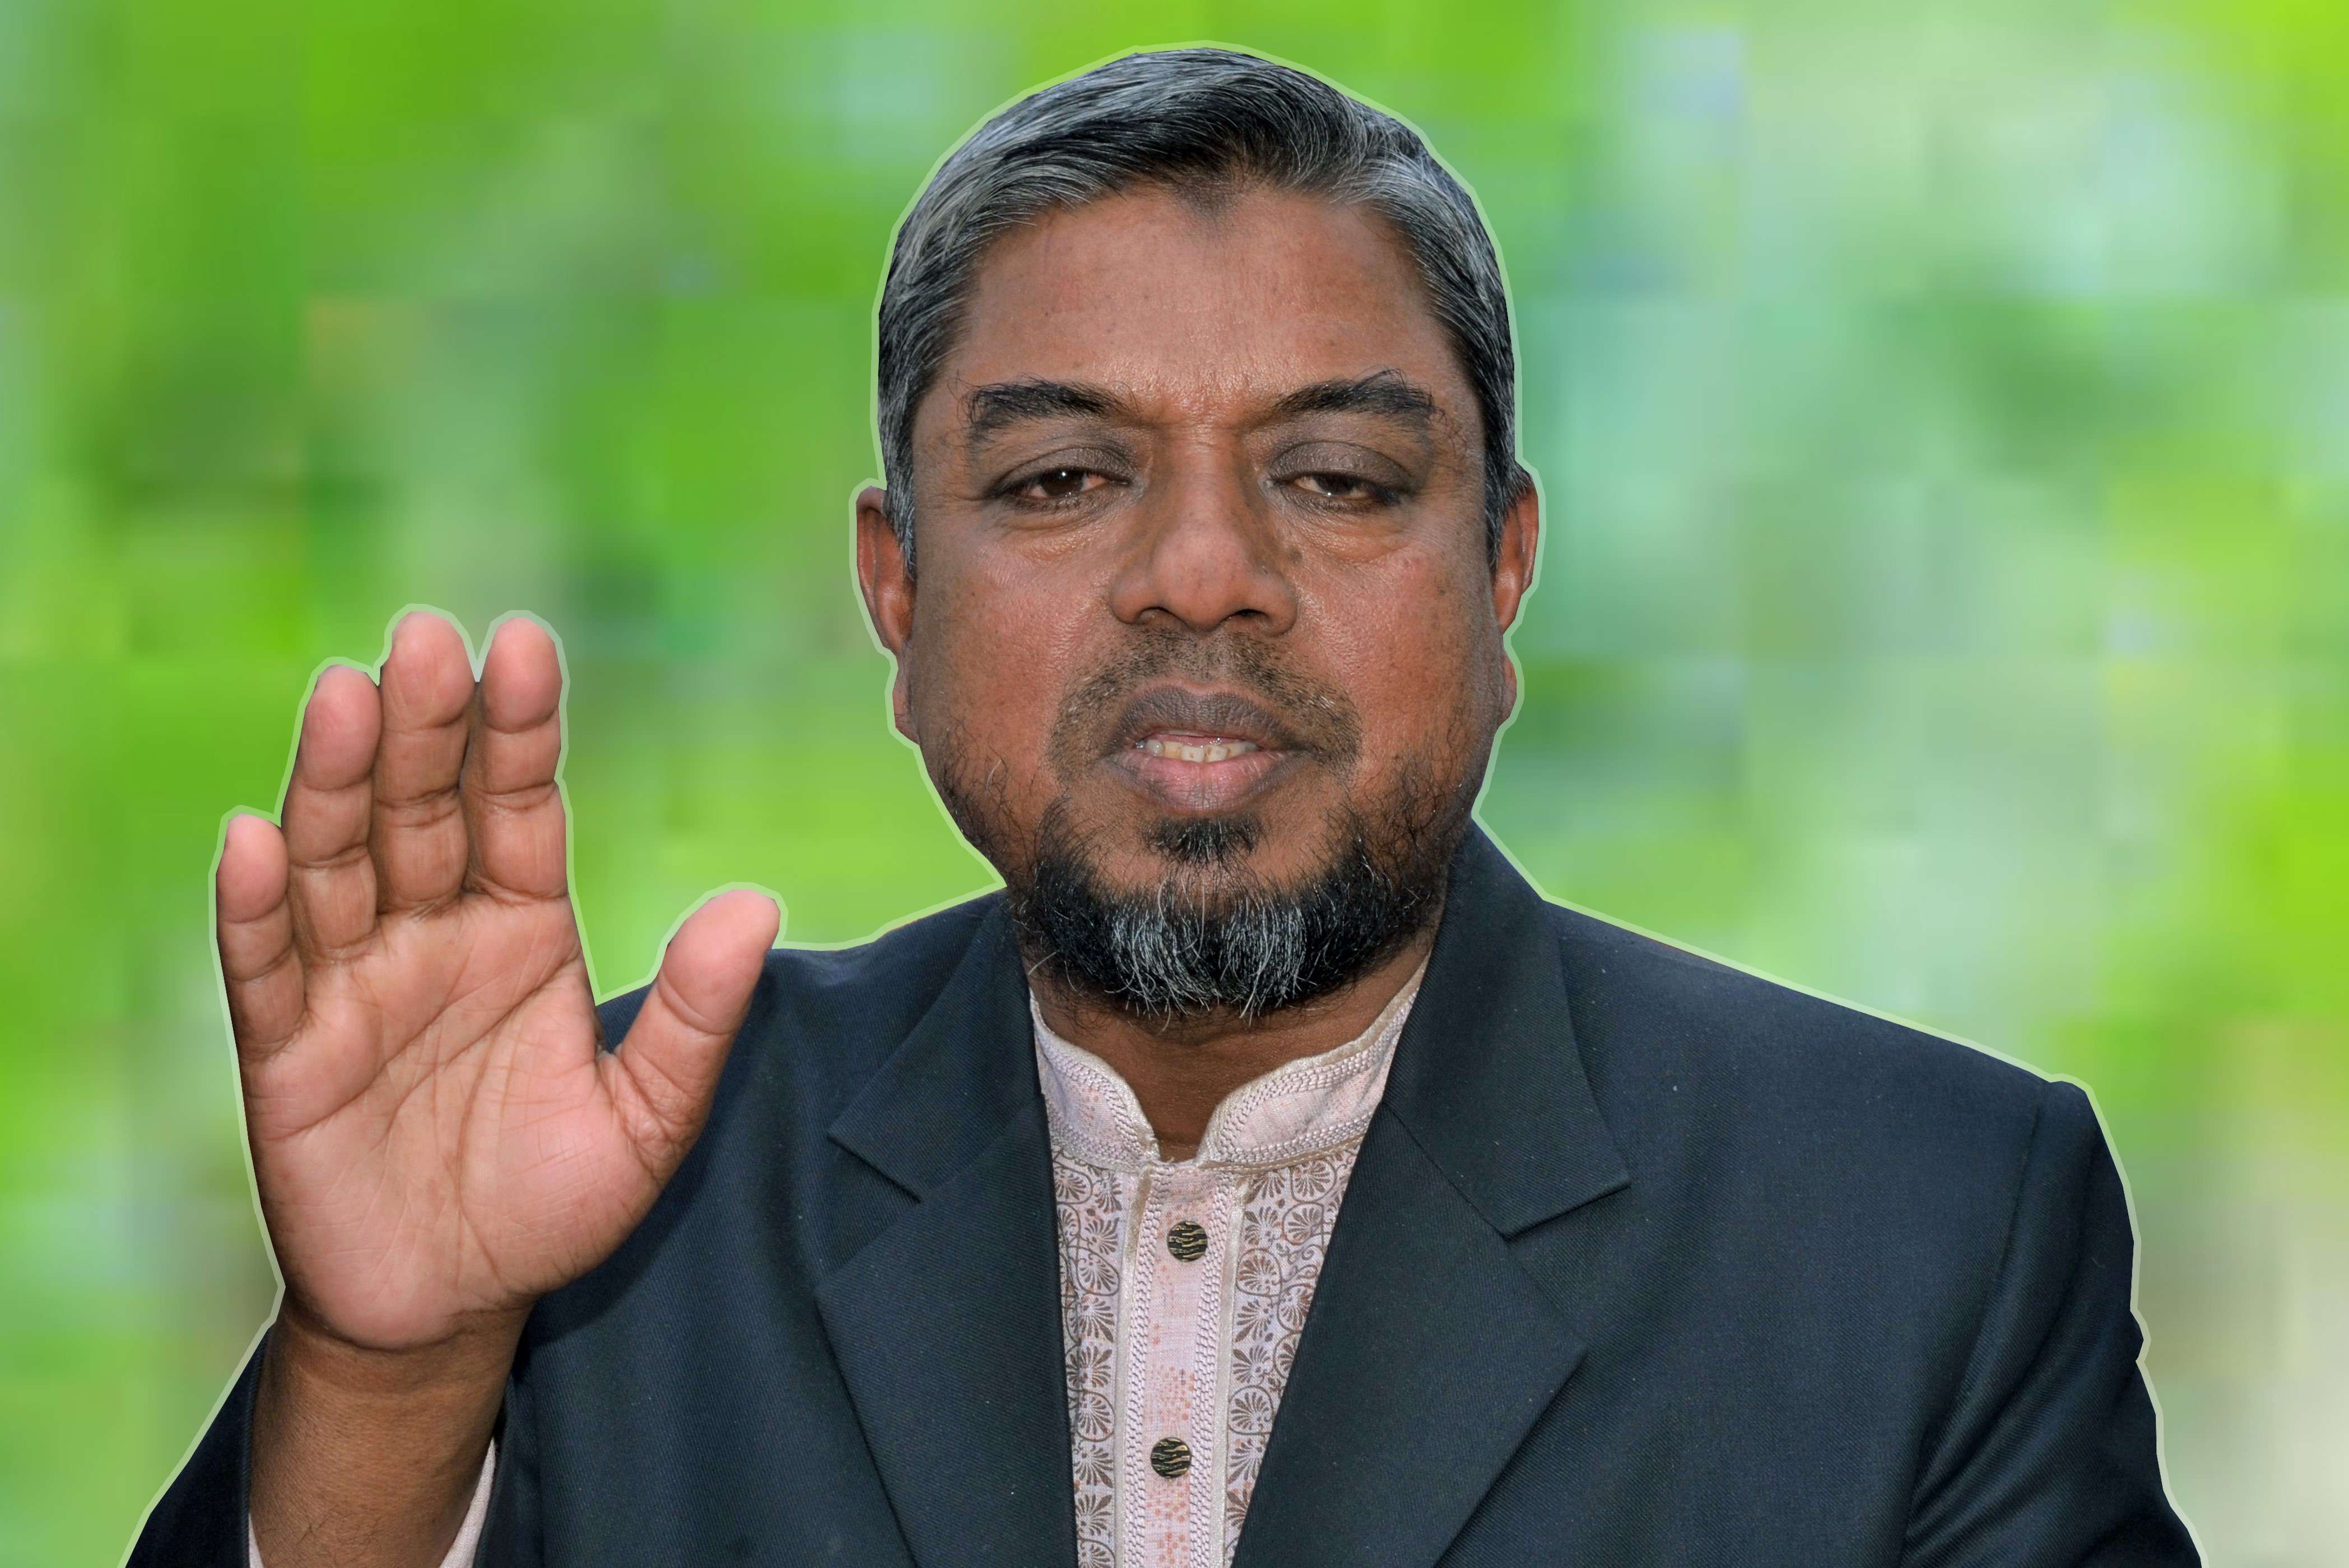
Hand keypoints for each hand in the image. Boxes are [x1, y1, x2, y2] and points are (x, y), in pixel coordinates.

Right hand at [218, 612, 777, 1352]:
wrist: (456, 1303)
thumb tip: (756, 903)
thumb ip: (699, 1018)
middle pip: (424, 809)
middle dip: (426, 726)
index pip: (520, 805)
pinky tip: (256, 839)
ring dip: (338, 780)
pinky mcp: (290, 1052)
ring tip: (347, 694)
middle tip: (427, 638)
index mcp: (524, 927)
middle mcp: (435, 933)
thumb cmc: (550, 1201)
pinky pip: (269, 968)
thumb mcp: (649, 1119)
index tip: (524, 643)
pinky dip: (257, 905)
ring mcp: (356, 984)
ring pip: (340, 862)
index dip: (520, 729)